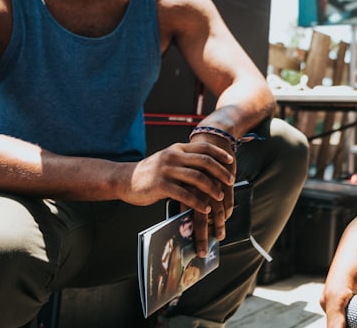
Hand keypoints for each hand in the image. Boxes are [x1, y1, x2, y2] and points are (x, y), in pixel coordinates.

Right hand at [120, 140, 233, 254]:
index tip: (231, 160)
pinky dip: (197, 202)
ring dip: (212, 188)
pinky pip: (184, 194)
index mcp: (177, 149)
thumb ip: (184, 160)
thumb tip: (206, 166)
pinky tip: (205, 209)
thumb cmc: (150, 173)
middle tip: (230, 181)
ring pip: (196, 177)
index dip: (219, 153)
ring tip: (220, 197)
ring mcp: (167, 170)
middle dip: (220, 171)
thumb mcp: (168, 160)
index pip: (203, 147)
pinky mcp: (161, 185)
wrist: (125, 179)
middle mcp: (173, 156)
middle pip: (204, 161)